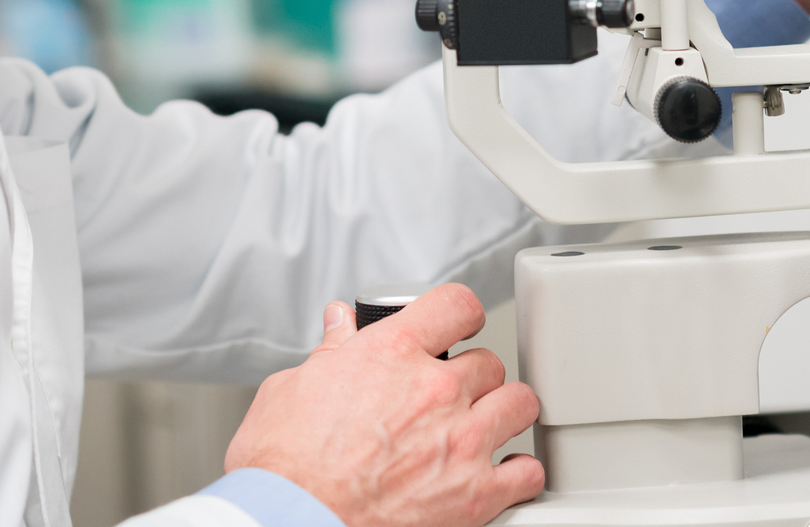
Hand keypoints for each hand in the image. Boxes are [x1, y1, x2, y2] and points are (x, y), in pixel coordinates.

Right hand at [225, 286, 541, 526]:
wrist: (291, 523)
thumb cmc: (283, 468)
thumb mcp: (291, 389)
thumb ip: (328, 352)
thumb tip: (339, 326)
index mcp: (392, 353)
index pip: (456, 304)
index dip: (459, 314)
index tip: (458, 327)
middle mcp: (435, 390)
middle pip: (488, 362)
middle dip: (471, 378)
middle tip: (449, 397)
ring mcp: (461, 442)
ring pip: (519, 403)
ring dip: (503, 414)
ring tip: (484, 427)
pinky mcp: (475, 495)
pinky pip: (526, 472)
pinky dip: (517, 474)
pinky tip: (499, 475)